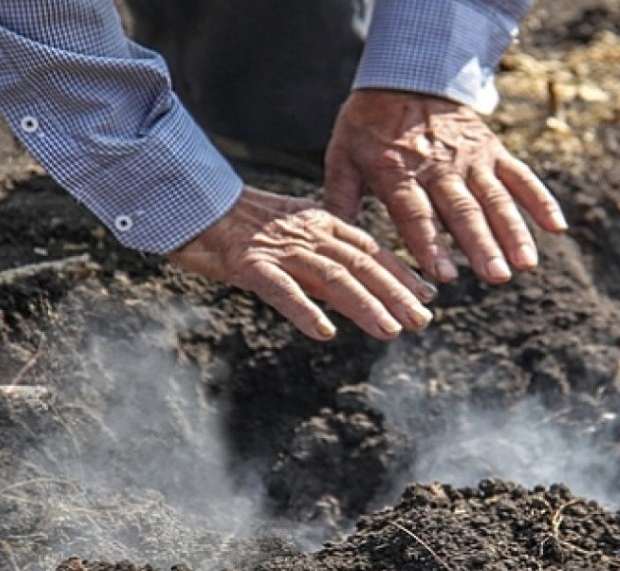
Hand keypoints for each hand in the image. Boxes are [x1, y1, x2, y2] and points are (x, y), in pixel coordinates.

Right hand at [168, 187, 436, 340]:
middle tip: (422, 321)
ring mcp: (278, 249)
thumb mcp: (290, 238)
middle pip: (360, 264)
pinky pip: (281, 289)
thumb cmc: (240, 225)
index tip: (428, 295)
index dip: (400, 273)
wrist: (191, 203)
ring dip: (364, 305)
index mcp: (319, 222)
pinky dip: (304, 310)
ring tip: (390, 331)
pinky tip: (324, 332)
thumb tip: (357, 293)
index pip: (369, 248)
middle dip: (395, 294)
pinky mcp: (248, 264)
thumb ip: (323, 261)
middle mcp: (306, 233)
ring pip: (332, 277)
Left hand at [324, 89, 567, 283]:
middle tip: (495, 276)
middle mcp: (438, 167)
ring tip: (526, 264)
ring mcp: (470, 158)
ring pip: (495, 198)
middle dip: (480, 245)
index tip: (444, 275)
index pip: (416, 214)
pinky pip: (521, 176)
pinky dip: (540, 200)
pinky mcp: (493, 150)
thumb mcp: (342, 156)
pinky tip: (556, 228)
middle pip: (462, 210)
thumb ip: (339, 199)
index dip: (430, 243)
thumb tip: (331, 242)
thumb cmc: (367, 125)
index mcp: (398, 172)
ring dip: (513, 232)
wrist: (405, 74)